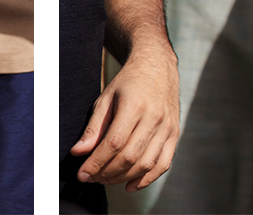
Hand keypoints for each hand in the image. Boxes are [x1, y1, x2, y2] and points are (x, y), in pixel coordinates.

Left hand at [71, 48, 179, 190]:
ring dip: (123, 177)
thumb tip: (78, 152)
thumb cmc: (127, 83)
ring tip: (106, 179)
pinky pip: (163, 164)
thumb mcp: (106, 99)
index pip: (113, 143)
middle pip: (129, 156)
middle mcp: (154, 117)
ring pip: (145, 164)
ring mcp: (167, 127)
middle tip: (91, 178)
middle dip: (107, 172)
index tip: (82, 174)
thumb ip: (93, 127)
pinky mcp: (175, 134)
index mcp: (134, 105)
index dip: (96, 162)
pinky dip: (147, 179)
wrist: (157, 68)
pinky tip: (129, 185)